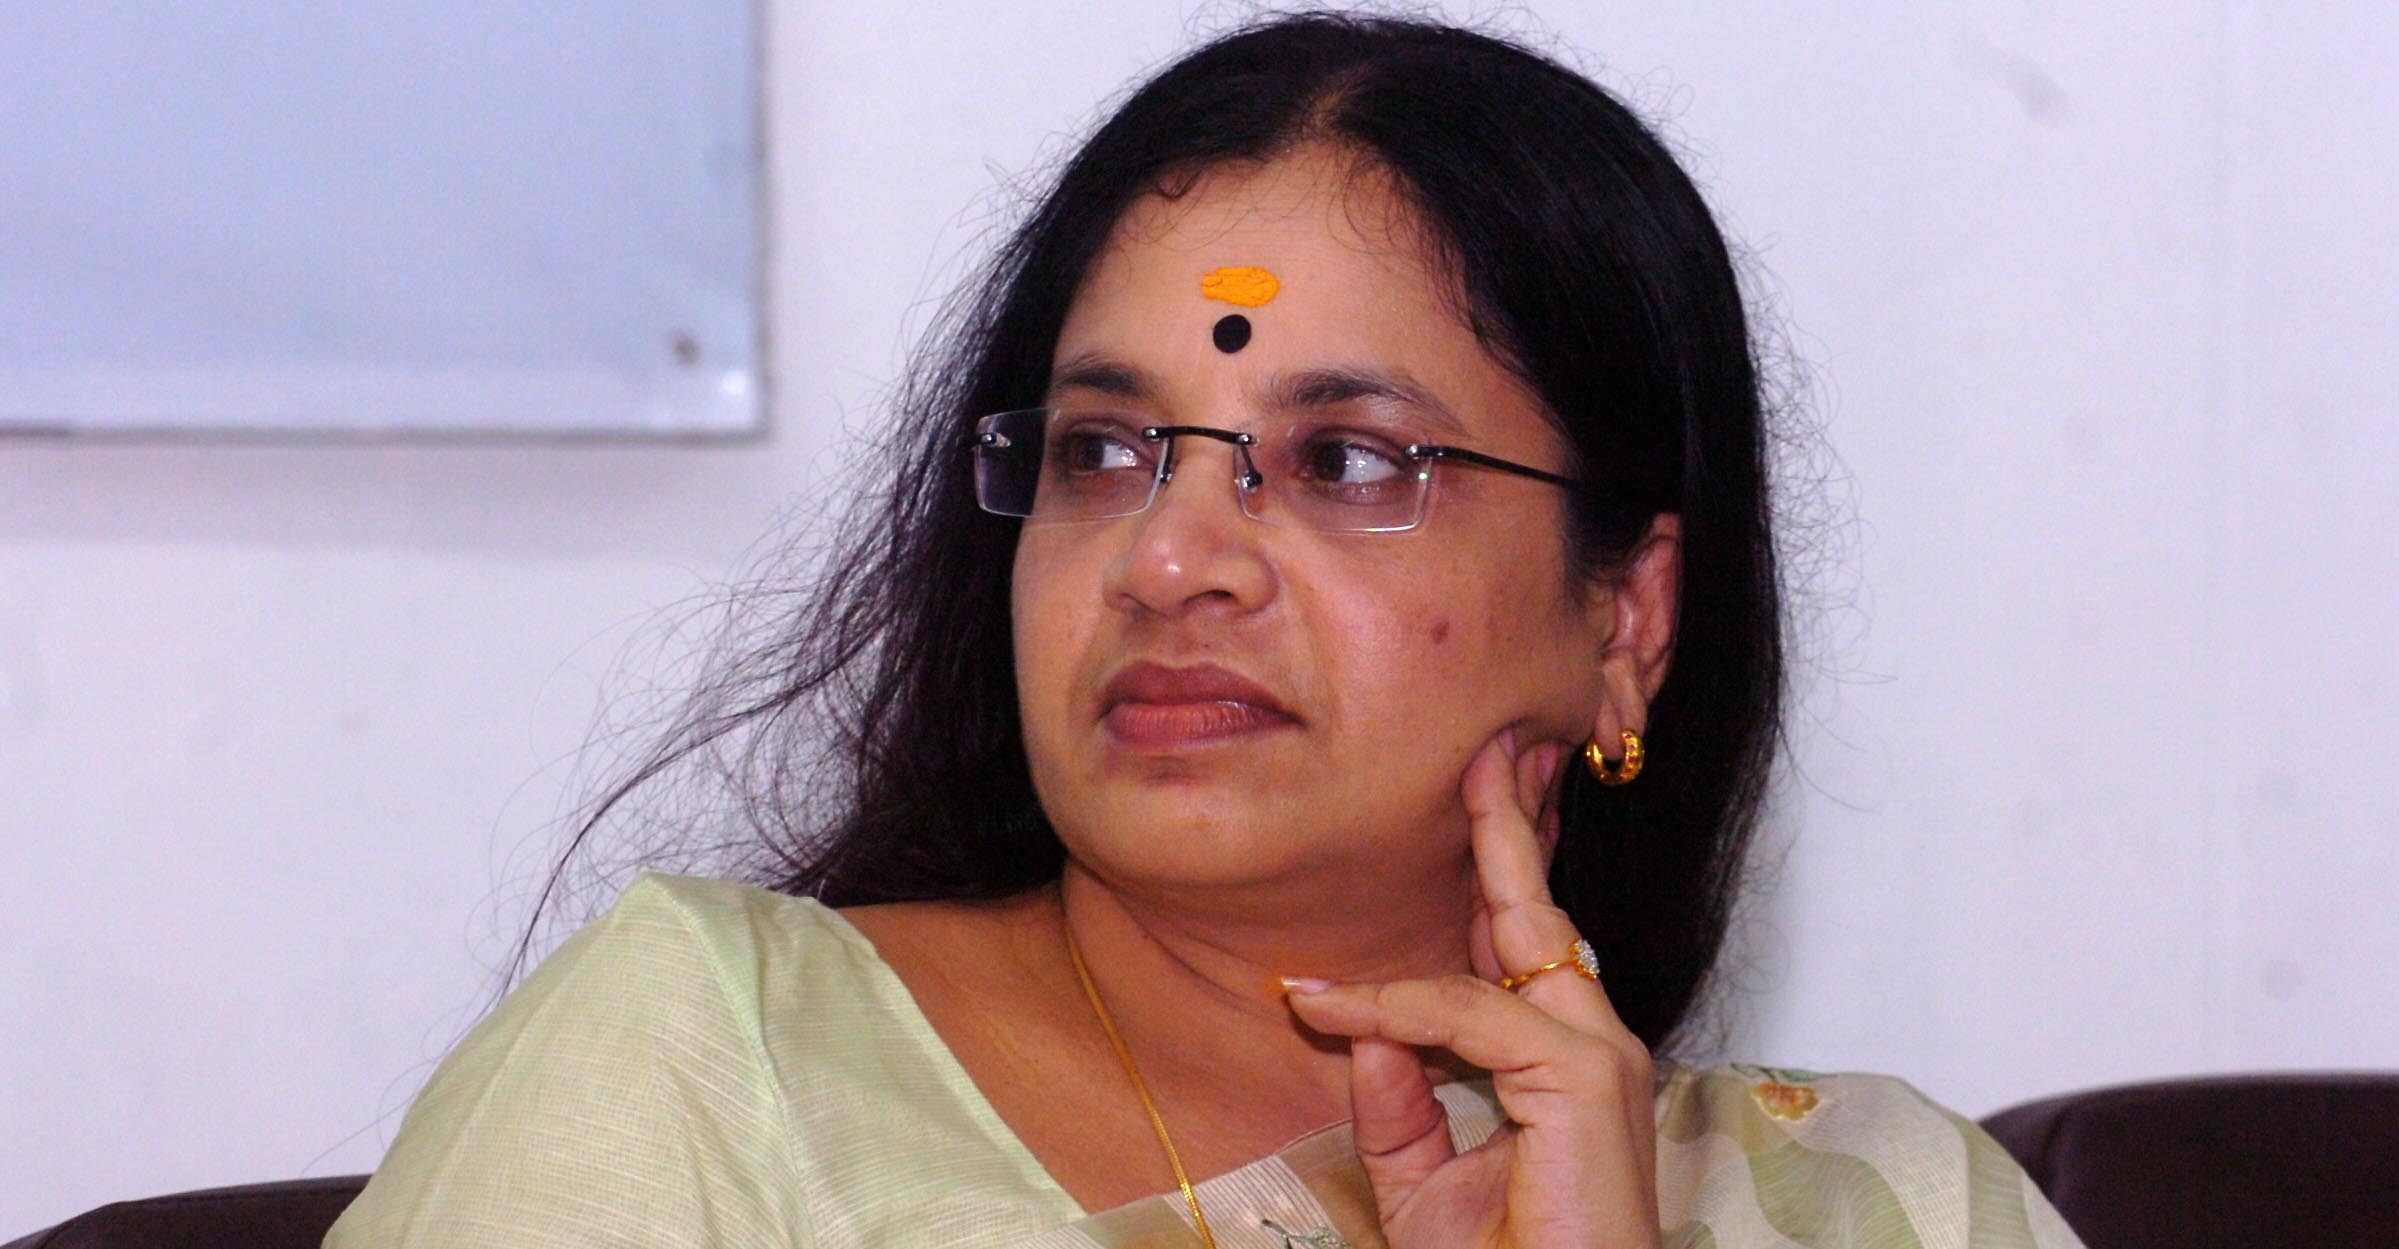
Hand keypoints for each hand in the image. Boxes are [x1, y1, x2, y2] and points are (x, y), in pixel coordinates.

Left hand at [1283, 730, 1659, 1248]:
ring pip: (1515, 946)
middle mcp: (1592, 1050)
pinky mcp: (1586, 1082)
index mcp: (1560, 1069)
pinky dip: (1398, 1005)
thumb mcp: (1420, 1184)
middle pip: (1543, 918)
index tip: (1457, 816)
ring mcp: (1600, 1061)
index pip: (1521, 957)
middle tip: (1497, 747)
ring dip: (1488, 858)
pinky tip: (1335, 1006)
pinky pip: (1471, 1016)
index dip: (1489, 886)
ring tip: (1478, 776)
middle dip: (1517, 828)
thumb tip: (1363, 1025)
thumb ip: (1397, 1106)